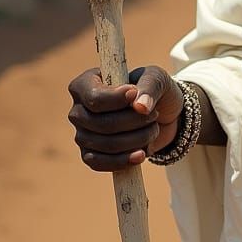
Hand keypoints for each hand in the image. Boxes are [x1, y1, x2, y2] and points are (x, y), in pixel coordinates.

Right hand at [67, 65, 183, 170]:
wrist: (162, 115)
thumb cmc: (153, 90)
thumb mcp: (156, 78)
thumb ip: (150, 87)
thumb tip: (140, 107)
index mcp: (86, 84)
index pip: (94, 98)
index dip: (116, 100)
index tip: (135, 94)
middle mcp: (79, 110)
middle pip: (102, 123)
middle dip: (135, 121)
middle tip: (154, 114)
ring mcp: (82, 134)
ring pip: (106, 144)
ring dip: (137, 139)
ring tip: (153, 129)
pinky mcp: (90, 154)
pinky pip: (99, 163)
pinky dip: (123, 160)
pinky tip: (141, 154)